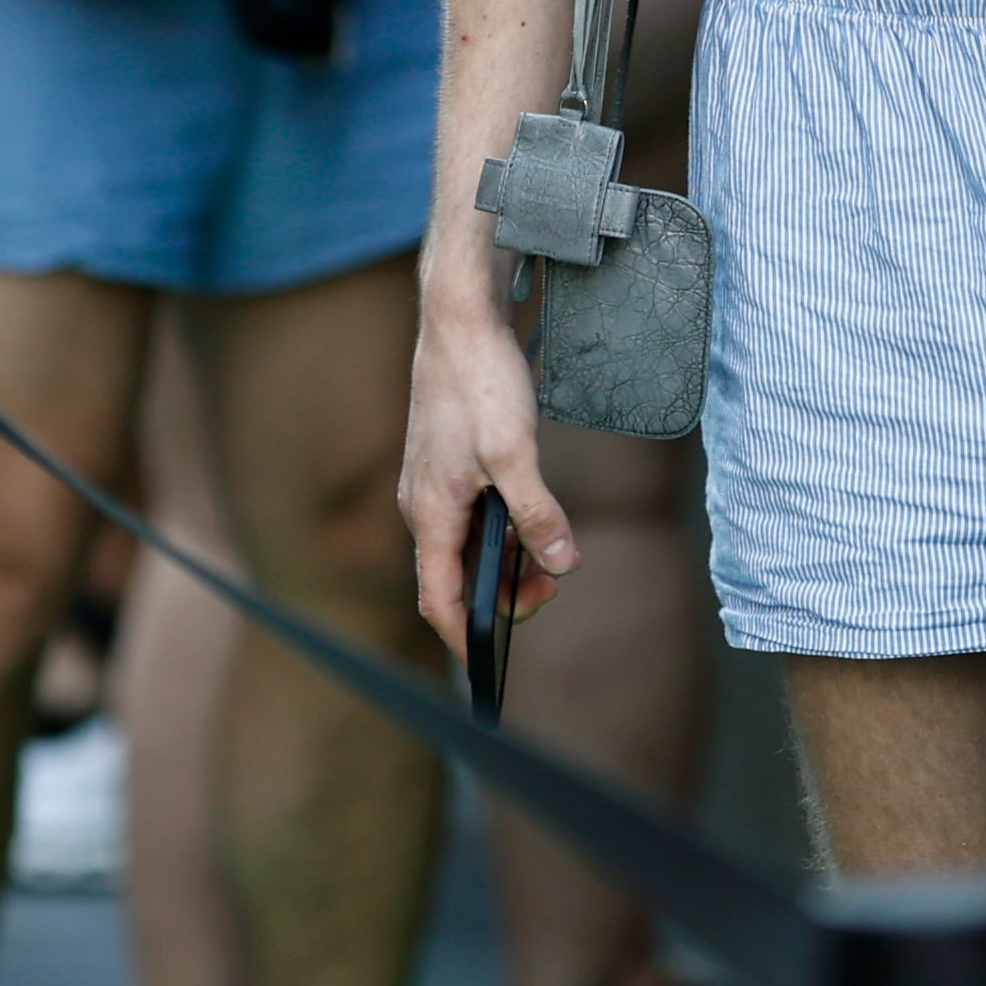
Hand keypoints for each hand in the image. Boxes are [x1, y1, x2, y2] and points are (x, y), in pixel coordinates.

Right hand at [402, 294, 574, 658]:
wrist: (460, 320)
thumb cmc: (480, 382)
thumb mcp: (516, 453)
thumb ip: (537, 514)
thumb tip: (562, 562)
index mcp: (432, 513)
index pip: (439, 599)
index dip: (464, 637)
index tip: (489, 666)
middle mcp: (423, 505)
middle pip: (456, 576)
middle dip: (501, 594)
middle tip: (552, 587)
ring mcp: (432, 484)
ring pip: (465, 546)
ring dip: (504, 560)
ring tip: (552, 556)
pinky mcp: (446, 465)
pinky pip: (469, 518)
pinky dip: (499, 530)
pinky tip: (531, 519)